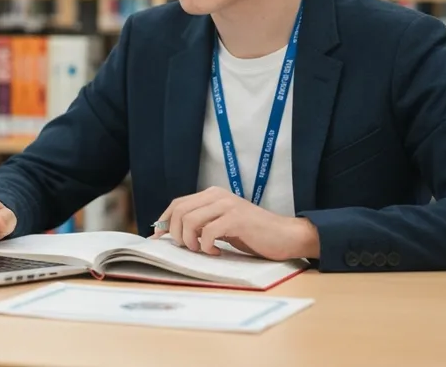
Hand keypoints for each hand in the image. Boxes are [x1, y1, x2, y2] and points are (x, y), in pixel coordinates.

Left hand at [151, 186, 319, 260]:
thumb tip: (173, 234)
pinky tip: (218, 252)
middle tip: (190, 248)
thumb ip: (202, 224)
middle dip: (177, 234)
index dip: (164, 222)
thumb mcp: (223, 225)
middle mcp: (218, 195)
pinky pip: (208, 232)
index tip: (159, 239)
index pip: (177, 204)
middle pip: (179, 211)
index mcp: (212, 194)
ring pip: (190, 220)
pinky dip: (207, 246)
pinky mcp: (236, 219)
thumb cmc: (254, 234)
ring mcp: (227, 205)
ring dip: (191, 241)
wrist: (286, 236)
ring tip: (204, 250)